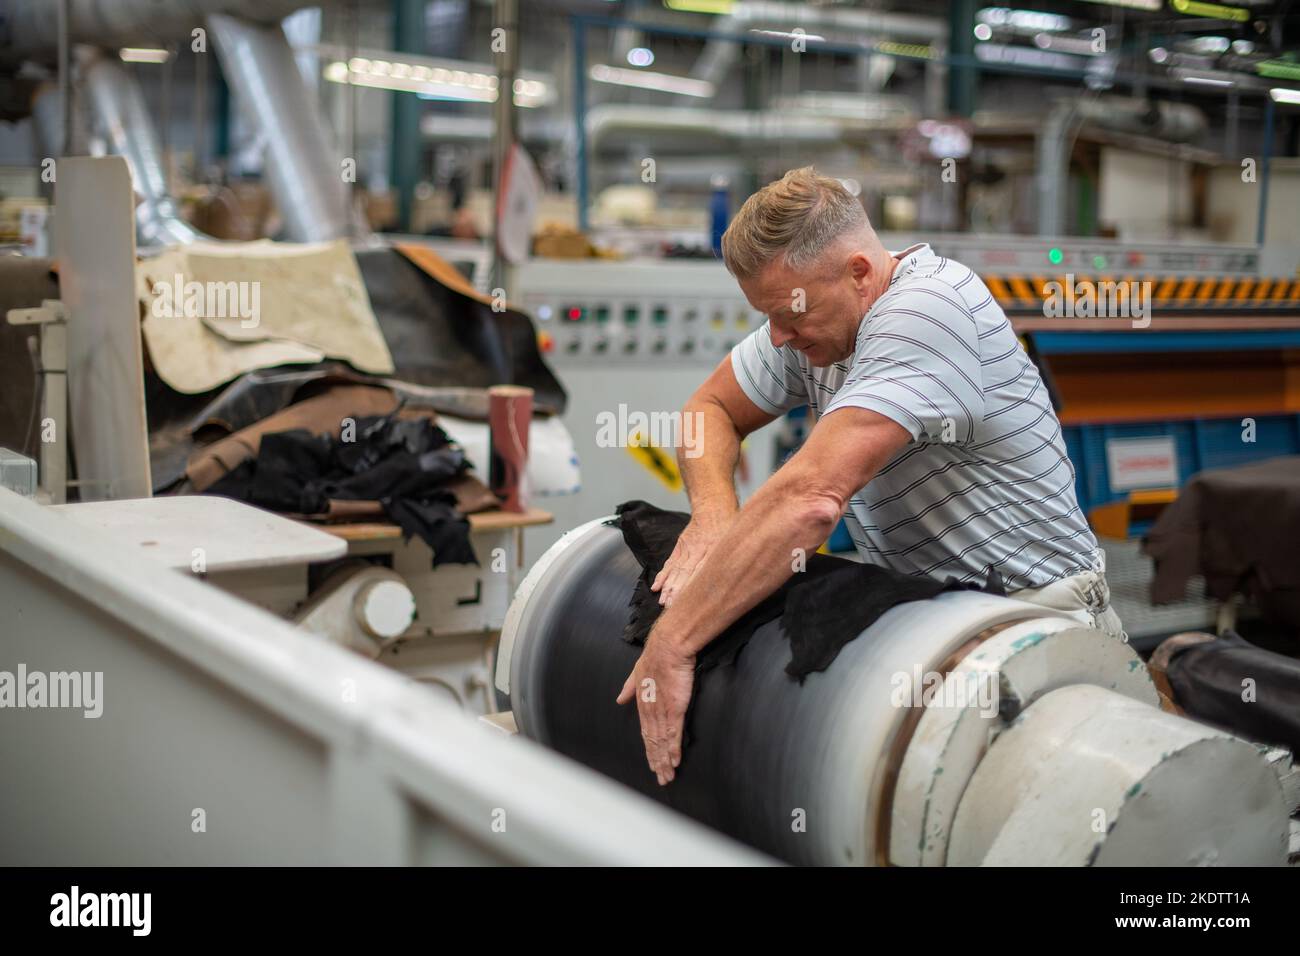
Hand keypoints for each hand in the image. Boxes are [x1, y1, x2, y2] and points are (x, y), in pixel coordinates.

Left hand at [616, 636, 695, 785]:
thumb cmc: (655, 657)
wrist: (667, 647)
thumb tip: (619, 698)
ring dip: (665, 761)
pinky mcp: (675, 709)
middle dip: (657, 762)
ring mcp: (662, 712)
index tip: (653, 762)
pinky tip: (675, 762)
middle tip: (661, 778)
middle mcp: (650, 711)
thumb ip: (628, 687)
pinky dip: (674, 750)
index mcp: (642, 703)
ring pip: (662, 743)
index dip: (650, 749)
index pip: (646, 732)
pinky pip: (674, 734)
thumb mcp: (636, 672)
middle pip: (653, 743)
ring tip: (668, 776)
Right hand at [651, 513, 730, 606]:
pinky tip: (657, 586)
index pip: (702, 573)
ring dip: (668, 587)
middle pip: (686, 574)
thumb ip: (734, 560)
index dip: (694, 589)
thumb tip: (740, 582)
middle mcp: (699, 551)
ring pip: (676, 570)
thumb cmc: (730, 526)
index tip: (688, 604)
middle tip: (671, 609)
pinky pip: (670, 563)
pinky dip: (663, 575)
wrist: (715, 507)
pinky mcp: (681, 546)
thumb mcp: (737, 540)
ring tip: (663, 602)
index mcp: (714, 550)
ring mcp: (688, 549)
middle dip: (677, 593)